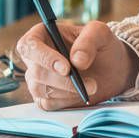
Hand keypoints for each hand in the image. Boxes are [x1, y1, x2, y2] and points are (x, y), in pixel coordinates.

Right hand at [17, 20, 138, 110]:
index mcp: (41, 35)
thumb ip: (89, 41)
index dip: (44, 57)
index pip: (28, 45)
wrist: (110, 69)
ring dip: (68, 91)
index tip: (66, 68)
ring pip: (41, 90)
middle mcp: (35, 58)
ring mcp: (37, 79)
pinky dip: (67, 101)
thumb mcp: (100, 34)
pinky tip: (81, 94)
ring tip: (92, 86)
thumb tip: (77, 60)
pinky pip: (48, 103)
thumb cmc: (101, 46)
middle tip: (89, 82)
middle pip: (36, 72)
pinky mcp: (44, 98)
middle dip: (62, 80)